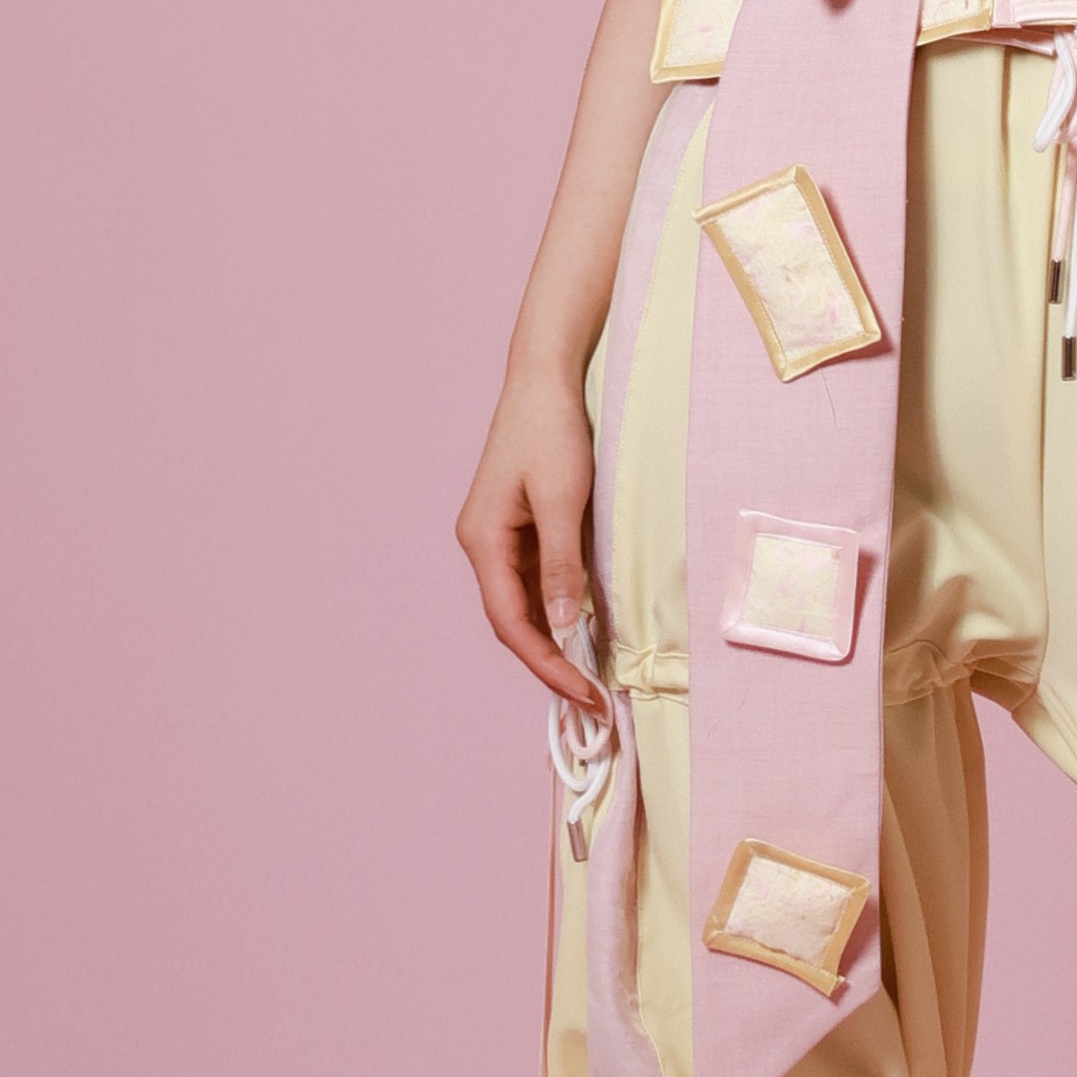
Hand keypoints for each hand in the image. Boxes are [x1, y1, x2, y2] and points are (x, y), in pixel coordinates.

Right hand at [457, 362, 605, 708]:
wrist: (545, 378)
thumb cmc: (551, 430)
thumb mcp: (562, 500)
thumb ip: (560, 566)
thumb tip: (559, 628)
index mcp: (482, 540)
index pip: (510, 622)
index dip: (545, 664)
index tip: (583, 694)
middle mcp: (483, 544)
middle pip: (513, 620)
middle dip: (550, 662)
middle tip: (593, 698)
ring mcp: (500, 536)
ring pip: (524, 604)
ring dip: (554, 640)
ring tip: (592, 675)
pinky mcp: (520, 526)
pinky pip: (536, 580)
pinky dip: (558, 609)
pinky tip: (584, 628)